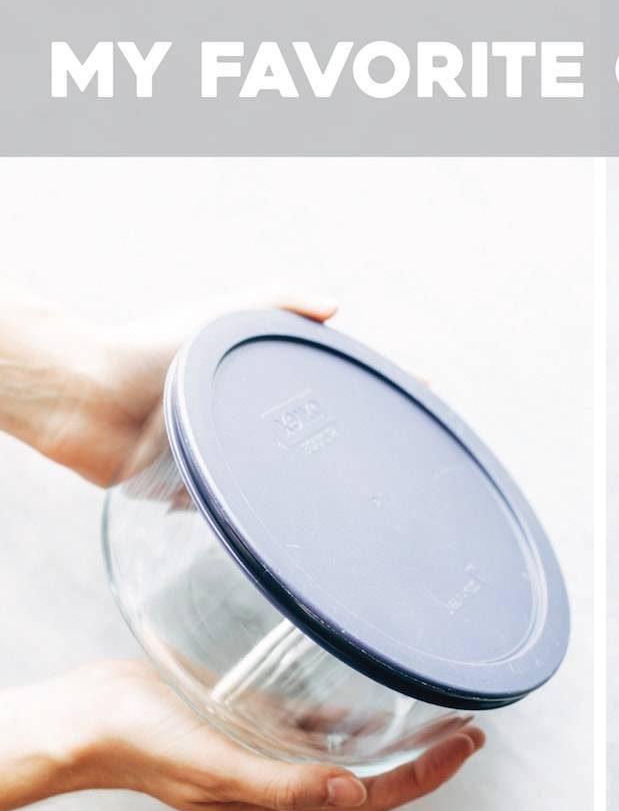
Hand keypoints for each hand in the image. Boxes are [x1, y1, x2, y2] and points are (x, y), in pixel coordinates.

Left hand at [0, 280, 336, 485]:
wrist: (88, 395)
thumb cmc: (147, 349)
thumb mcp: (224, 315)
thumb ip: (280, 301)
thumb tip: (334, 308)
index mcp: (228, 387)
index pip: (282, 405)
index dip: (309, 414)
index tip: (338, 424)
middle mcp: (211, 423)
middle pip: (266, 449)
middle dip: (288, 458)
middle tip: (317, 467)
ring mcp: (189, 459)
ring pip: (240, 483)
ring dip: (254, 486)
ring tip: (279, 489)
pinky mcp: (167, 491)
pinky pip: (207, 510)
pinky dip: (218, 510)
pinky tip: (233, 504)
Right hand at [3, 661, 484, 810]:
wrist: (86, 721)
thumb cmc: (143, 746)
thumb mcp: (214, 768)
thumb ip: (280, 785)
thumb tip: (353, 795)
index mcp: (283, 795)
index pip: (375, 794)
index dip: (427, 774)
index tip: (470, 743)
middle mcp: (284, 774)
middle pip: (372, 772)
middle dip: (425, 753)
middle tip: (471, 725)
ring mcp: (267, 746)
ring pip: (346, 743)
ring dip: (393, 729)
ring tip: (433, 700)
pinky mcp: (248, 716)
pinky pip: (310, 715)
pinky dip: (345, 705)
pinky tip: (365, 679)